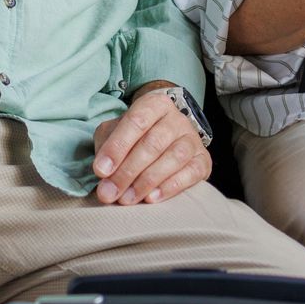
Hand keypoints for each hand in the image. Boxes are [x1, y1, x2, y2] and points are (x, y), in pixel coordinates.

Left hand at [92, 84, 210, 205]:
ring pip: (174, 158)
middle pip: (153, 144)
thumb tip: (104, 176)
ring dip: (147, 181)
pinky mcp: (203, 160)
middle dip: (127, 172)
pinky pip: (191, 173)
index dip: (117, 147)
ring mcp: (193, 139)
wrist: (167, 136)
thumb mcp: (115, 132)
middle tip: (109, 193)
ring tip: (127, 199)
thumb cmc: (135, 135)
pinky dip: (171, 187)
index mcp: (154, 104)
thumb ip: (107, 149)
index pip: (136, 122)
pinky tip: (152, 198)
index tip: (100, 171)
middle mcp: (177, 119)